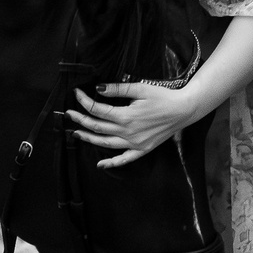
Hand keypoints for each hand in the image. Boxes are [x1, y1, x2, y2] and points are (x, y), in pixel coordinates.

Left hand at [65, 80, 200, 169]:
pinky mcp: (142, 149)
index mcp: (126, 116)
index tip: (76, 93)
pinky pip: (124, 159)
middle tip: (69, 114)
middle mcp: (128, 132)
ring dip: (89, 138)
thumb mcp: (140, 88)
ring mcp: (135, 143)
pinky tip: (100, 164)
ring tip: (76, 132)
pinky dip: (112, 163)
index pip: (98, 110)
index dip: (84, 101)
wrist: (184, 110)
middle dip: (81, 119)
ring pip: (105, 143)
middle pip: (98, 127)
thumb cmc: (163, 97)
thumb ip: (118, 89)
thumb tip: (98, 88)